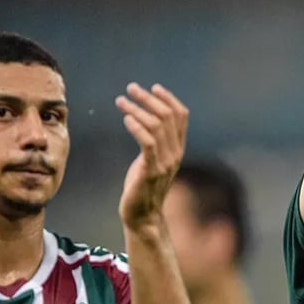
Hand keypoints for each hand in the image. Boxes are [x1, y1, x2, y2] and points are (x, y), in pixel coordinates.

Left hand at [115, 83, 188, 230]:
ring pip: (157, 126)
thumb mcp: (151, 160)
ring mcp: (165, 163)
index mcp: (178, 149)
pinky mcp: (151, 171)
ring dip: (138, 109)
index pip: (181, 116)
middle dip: (149, 98)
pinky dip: (137, 127)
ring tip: (121, 101)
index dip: (169, 98)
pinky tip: (126, 119)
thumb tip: (143, 120)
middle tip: (131, 88)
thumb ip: (153, 142)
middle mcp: (175, 153)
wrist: (143, 217)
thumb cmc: (142, 188)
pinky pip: (148, 143)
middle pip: (167, 116)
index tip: (154, 87)